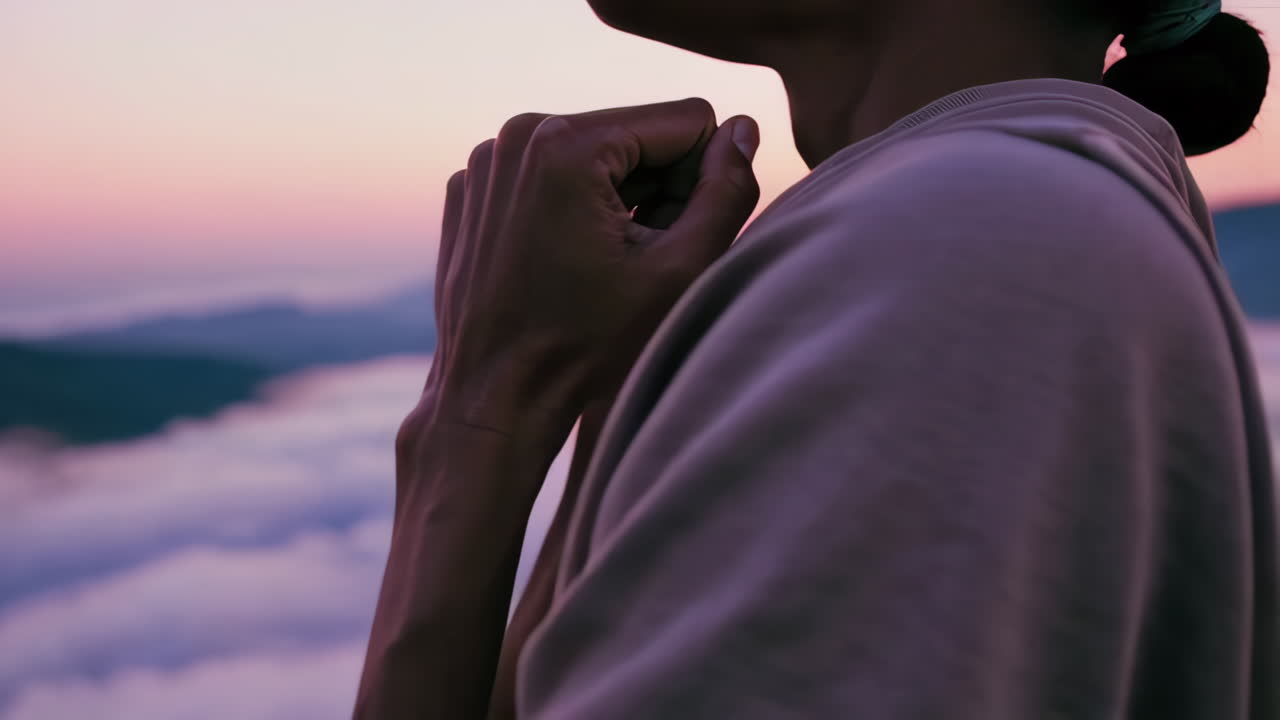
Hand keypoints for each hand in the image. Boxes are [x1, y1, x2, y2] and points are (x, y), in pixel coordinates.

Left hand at [427, 98, 760, 432]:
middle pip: (635, 134)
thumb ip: (727, 191)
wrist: (495, 396)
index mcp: (567, 143)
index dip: (700, 181)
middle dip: (655, 189)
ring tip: (602, 267)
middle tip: (640, 261)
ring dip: (615, 199)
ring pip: (593, 153)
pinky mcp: (470, 189)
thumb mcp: (679, 271)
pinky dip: (566, 209)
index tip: (673, 241)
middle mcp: (518, 134)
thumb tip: (742, 130)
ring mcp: (487, 162)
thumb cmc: (586, 348)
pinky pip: (546, 175)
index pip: (685, 120)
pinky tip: (562, 264)